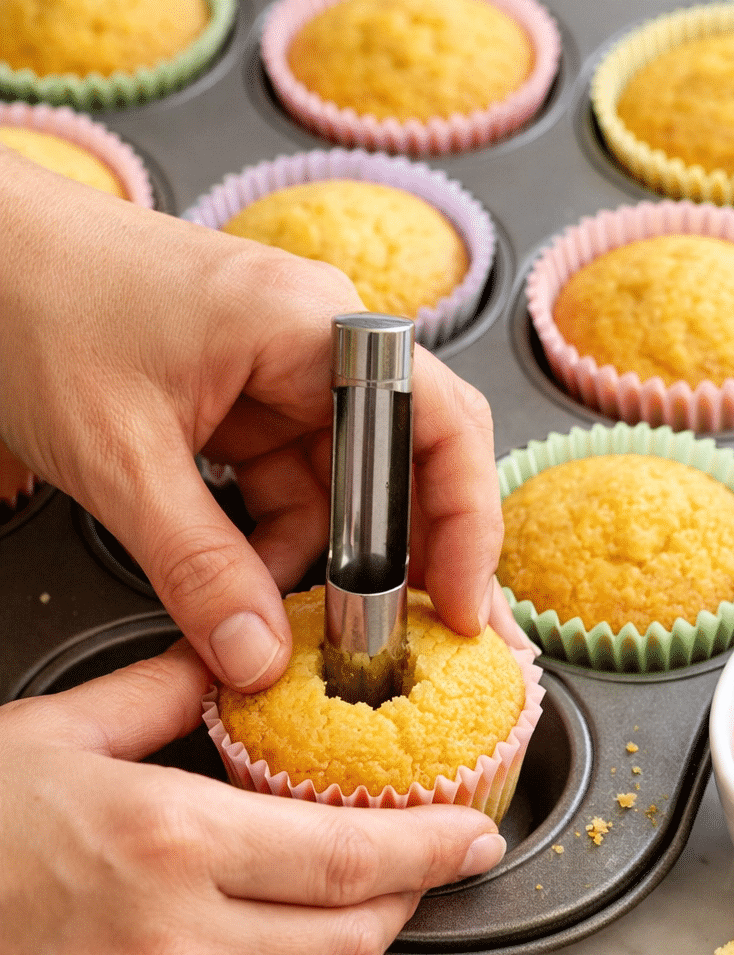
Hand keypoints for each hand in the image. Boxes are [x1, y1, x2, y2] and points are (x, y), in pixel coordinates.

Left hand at [0, 149, 502, 691]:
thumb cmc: (33, 297)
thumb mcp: (120, 457)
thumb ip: (197, 567)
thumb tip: (259, 657)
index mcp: (310, 325)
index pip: (438, 422)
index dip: (468, 521)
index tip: (465, 605)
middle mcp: (313, 343)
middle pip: (404, 463)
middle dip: (401, 558)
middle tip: (402, 639)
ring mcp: (278, 372)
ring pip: (342, 487)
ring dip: (323, 563)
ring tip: (301, 629)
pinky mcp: (240, 401)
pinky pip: (287, 486)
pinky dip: (272, 545)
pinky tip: (247, 589)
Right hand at [0, 643, 505, 954]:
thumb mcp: (50, 732)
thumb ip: (163, 691)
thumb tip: (229, 655)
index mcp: (170, 844)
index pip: (354, 859)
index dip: (435, 847)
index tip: (475, 834)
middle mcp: (174, 950)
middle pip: (353, 944)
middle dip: (403, 903)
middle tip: (416, 864)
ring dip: (330, 952)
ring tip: (316, 903)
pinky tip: (231, 954)